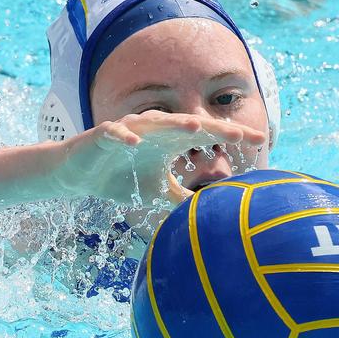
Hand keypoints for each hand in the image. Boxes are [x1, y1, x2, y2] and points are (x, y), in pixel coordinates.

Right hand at [54, 112, 265, 205]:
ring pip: (154, 122)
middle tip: (238, 134)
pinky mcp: (102, 135)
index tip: (260, 140)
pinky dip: (124, 136)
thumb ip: (183, 198)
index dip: (229, 135)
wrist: (78, 175)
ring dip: (173, 124)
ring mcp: (128, 130)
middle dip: (212, 128)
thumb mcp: (157, 192)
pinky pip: (114, 132)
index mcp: (169, 141)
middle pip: (187, 125)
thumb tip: (212, 214)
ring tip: (194, 128)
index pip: (205, 135)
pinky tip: (134, 144)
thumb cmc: (119, 178)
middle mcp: (153, 130)